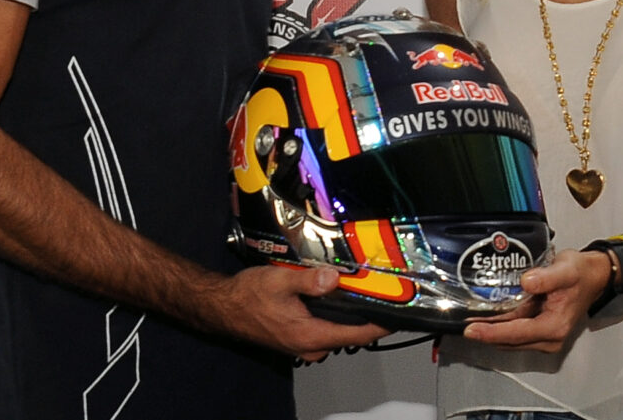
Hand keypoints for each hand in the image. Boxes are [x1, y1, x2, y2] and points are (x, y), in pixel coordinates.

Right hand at [211, 263, 389, 360]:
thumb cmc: (247, 296)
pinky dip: (335, 314)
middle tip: (381, 290)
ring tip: (361, 288)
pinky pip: (325, 328)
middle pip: (351, 333)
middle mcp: (310, 345)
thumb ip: (309, 280)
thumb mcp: (279, 280)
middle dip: (367, 314)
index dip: (381, 324)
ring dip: (350, 313)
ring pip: (337, 330)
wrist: (222, 306)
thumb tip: (335, 278)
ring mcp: (304, 344)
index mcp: (310, 335)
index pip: (358, 335)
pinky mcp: (298, 338)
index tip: (399, 313)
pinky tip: (335, 295)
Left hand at [459, 249, 612, 351]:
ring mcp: (545, 337)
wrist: (593, 277)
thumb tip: (526, 281)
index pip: (517, 333)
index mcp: (555, 327)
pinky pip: (516, 333)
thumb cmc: (581, 274)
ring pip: (511, 339)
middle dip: (486, 334)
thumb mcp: (566, 270)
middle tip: (462, 324)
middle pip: (510, 340)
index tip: (471, 330)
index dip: (492, 333)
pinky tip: (487, 318)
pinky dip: (501, 327)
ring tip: (469, 321)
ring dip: (492, 331)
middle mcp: (550, 338)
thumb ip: (546, 277)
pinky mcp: (540, 331)